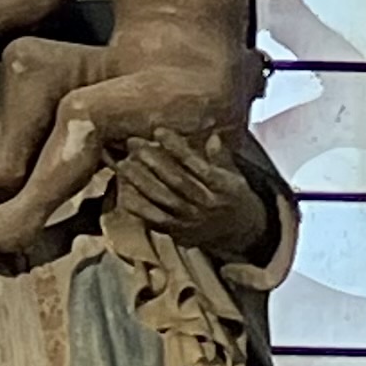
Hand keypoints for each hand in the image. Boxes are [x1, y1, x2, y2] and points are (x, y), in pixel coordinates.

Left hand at [112, 127, 267, 260]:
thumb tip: (213, 137)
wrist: (241, 234)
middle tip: (133, 144)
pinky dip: (140, 208)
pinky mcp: (179, 233)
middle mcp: (207, 204)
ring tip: (123, 165)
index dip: (177, 148)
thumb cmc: (234, 196)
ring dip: (141, 182)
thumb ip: (221, 157)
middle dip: (153, 161)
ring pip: (164, 200)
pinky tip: (125, 193)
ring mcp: (192, 220)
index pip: (197, 165)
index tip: (159, 131)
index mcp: (223, 187)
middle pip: (177, 181)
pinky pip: (156, 220)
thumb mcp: (235, 175)